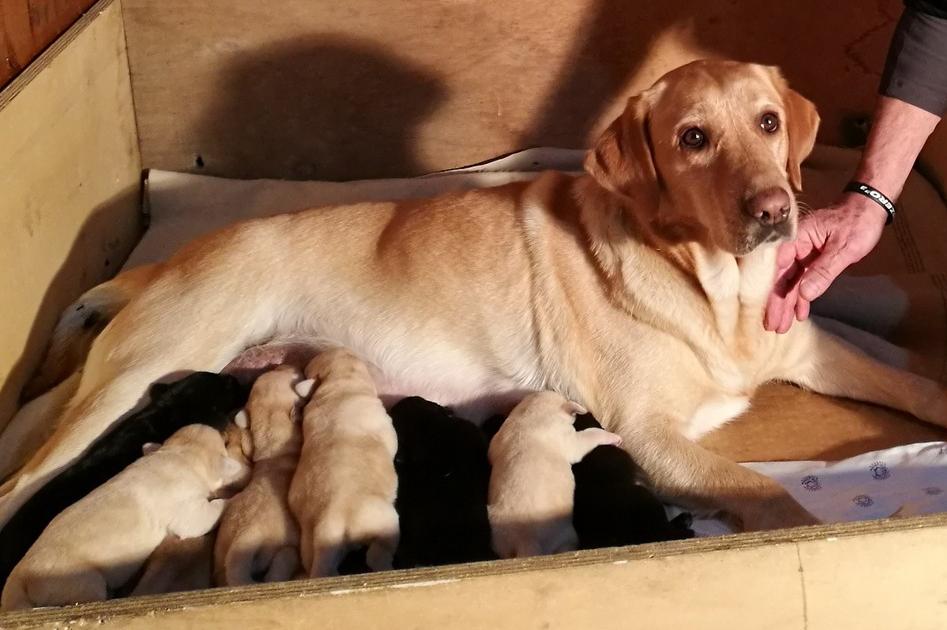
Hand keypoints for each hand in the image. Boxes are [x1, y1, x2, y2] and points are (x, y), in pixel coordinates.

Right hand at [764, 193, 886, 332]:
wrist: (868, 207)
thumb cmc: (857, 222)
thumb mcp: (844, 248)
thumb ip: (824, 271)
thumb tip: (805, 294)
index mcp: (796, 238)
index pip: (777, 268)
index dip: (772, 291)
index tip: (769, 312)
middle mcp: (794, 245)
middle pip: (780, 278)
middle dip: (776, 303)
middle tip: (772, 326)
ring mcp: (801, 252)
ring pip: (790, 282)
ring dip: (786, 303)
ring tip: (781, 326)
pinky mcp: (810, 258)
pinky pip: (802, 279)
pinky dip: (801, 296)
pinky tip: (799, 312)